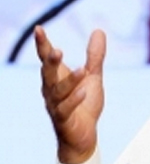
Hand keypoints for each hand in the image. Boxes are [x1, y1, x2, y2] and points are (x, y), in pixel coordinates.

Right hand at [35, 26, 105, 163]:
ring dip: (69, 81)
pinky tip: (84, 92)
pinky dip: (75, 100)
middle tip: (57, 50)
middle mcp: (52, 90)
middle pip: (48, 73)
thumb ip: (94, 55)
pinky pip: (66, 109)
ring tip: (82, 70)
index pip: (47, 58)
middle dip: (51, 62)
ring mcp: (56, 105)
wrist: (83, 135)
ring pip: (58, 91)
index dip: (42, 44)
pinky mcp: (64, 119)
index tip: (38, 28)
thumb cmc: (84, 103)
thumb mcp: (93, 76)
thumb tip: (98, 30)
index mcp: (57, 77)